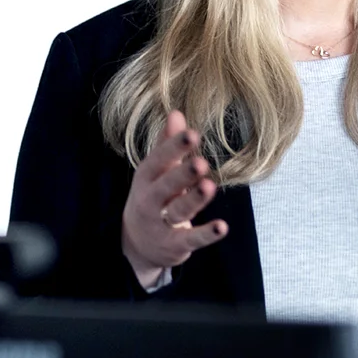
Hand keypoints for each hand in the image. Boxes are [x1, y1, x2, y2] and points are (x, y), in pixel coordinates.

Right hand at [122, 110, 228, 287]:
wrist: (136, 244)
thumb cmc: (152, 197)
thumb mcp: (155, 171)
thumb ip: (167, 144)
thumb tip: (177, 113)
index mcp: (147, 177)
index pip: (158, 159)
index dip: (174, 147)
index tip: (192, 133)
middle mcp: (150, 199)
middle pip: (166, 185)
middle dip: (182, 174)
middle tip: (201, 163)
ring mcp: (161, 223)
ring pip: (178, 210)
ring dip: (194, 200)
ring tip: (210, 187)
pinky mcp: (174, 245)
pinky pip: (191, 239)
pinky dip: (206, 234)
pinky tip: (221, 226)